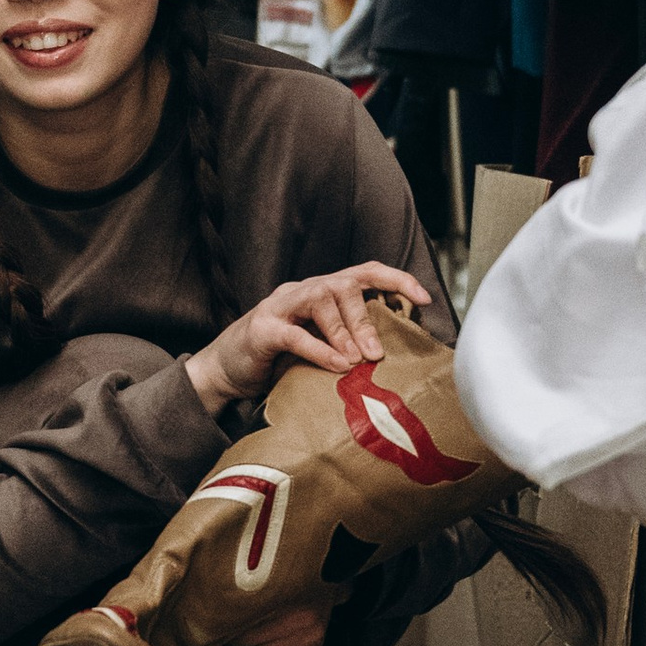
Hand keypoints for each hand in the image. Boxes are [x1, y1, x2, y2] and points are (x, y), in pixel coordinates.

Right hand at [184, 261, 429, 414]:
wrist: (222, 372)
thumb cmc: (275, 360)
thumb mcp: (317, 349)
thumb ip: (346, 345)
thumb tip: (389, 357)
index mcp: (319, 293)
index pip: (362, 273)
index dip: (395, 279)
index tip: (423, 299)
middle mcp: (301, 291)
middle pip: (343, 286)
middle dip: (366, 318)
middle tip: (378, 353)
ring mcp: (278, 307)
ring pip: (320, 300)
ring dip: (345, 330)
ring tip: (357, 360)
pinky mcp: (261, 330)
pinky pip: (294, 333)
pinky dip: (319, 349)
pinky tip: (336, 365)